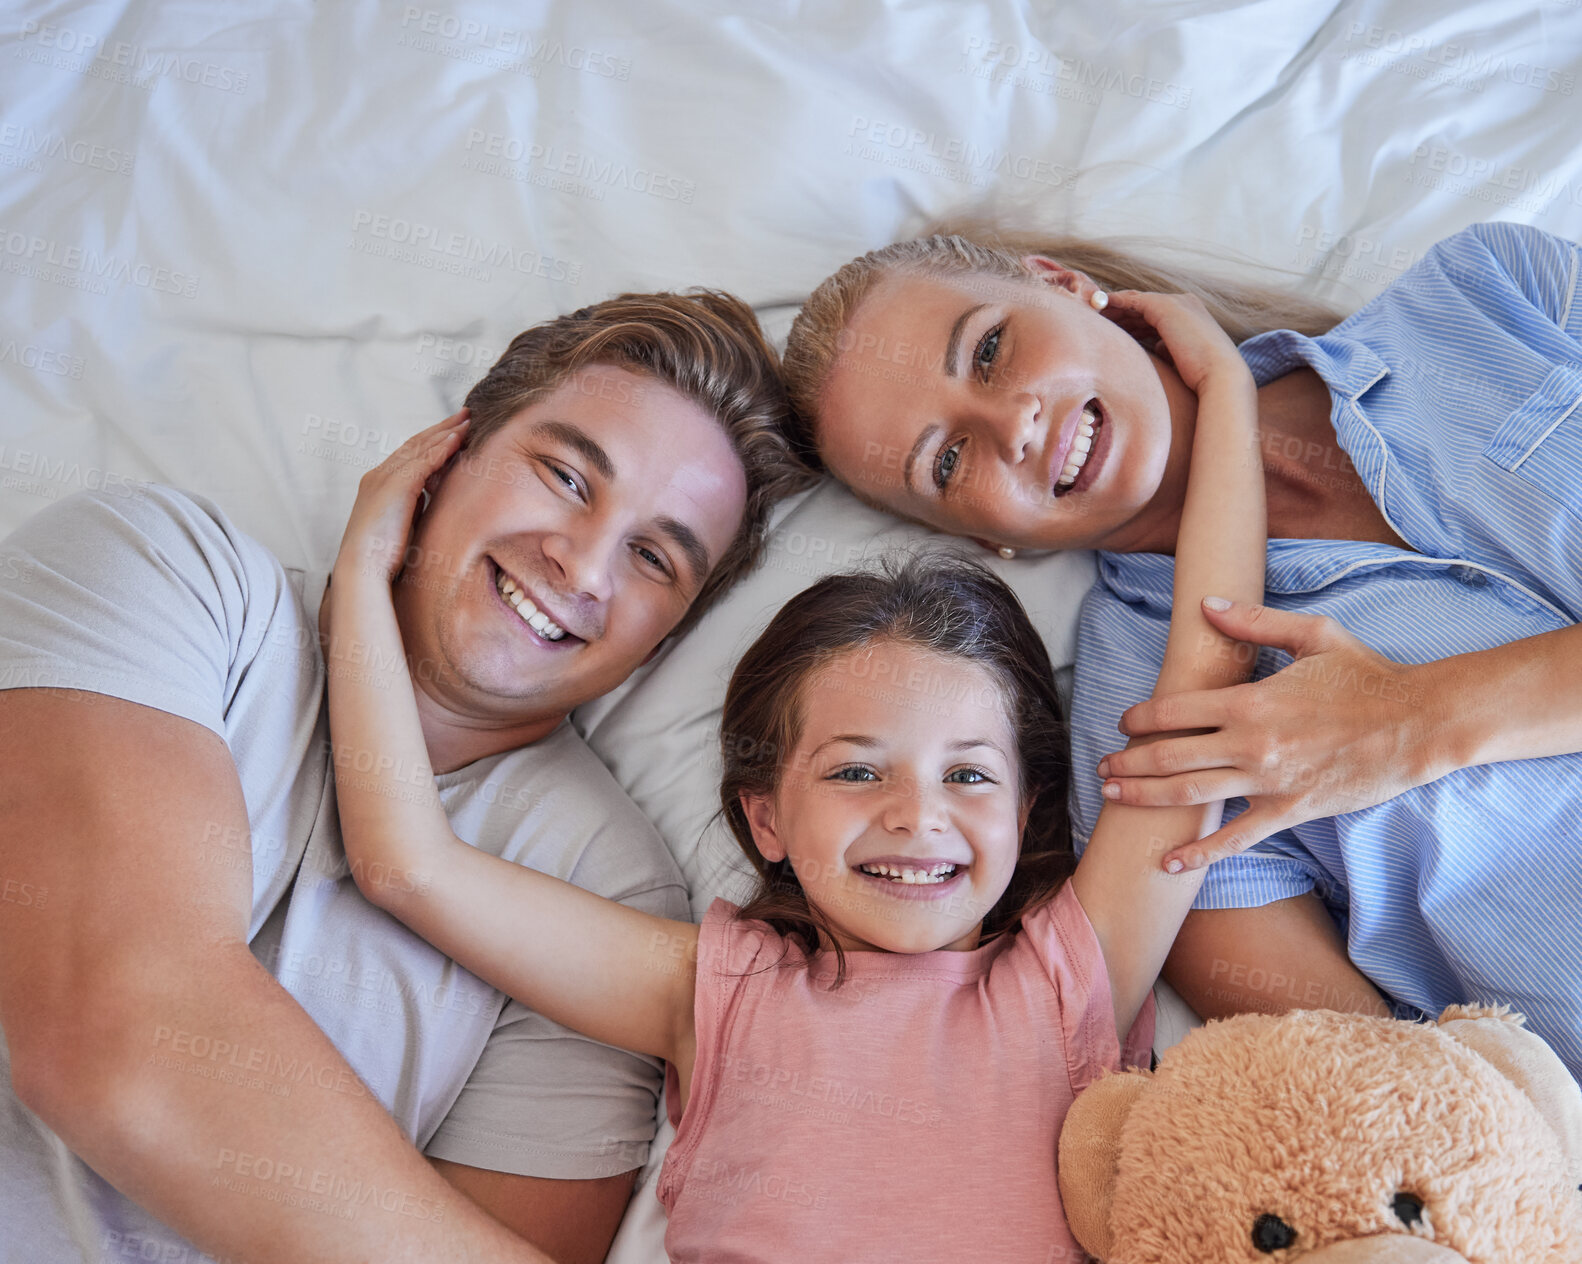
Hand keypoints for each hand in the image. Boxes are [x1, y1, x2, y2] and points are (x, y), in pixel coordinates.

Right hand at [331, 409, 469, 585]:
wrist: (362, 569)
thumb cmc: (382, 556)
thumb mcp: (402, 523)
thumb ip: (414, 506)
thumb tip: (432, 499)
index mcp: (379, 484)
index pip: (409, 454)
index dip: (432, 440)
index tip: (453, 431)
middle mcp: (379, 475)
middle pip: (415, 444)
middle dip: (441, 428)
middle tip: (465, 414)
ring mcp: (384, 478)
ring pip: (419, 448)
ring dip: (445, 432)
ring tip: (467, 421)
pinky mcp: (394, 487)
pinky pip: (422, 461)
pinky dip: (441, 448)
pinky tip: (457, 439)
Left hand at [1094, 599, 1450, 871]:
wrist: (1418, 724)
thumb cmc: (1366, 677)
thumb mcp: (1313, 635)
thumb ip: (1254, 622)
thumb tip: (1207, 604)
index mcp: (1250, 700)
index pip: (1174, 709)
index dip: (1140, 717)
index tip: (1125, 722)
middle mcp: (1251, 743)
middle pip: (1169, 755)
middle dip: (1128, 762)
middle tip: (1102, 768)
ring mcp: (1269, 782)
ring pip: (1190, 794)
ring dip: (1145, 797)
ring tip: (1113, 797)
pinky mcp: (1290, 811)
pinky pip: (1237, 839)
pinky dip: (1201, 852)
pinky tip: (1170, 861)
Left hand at [1102, 290, 1250, 396]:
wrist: (1220, 376)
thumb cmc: (1203, 376)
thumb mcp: (1182, 357)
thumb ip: (1168, 347)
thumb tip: (1155, 347)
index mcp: (1191, 315)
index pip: (1155, 315)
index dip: (1133, 322)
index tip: (1113, 330)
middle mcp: (1184, 303)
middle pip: (1143, 306)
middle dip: (1120, 314)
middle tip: (1096, 320)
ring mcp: (1175, 302)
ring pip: (1135, 302)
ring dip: (1113, 309)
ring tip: (1092, 316)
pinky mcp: (1165, 306)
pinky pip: (1132, 301)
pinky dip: (1115, 304)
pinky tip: (1099, 310)